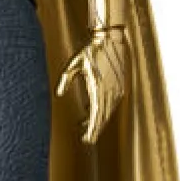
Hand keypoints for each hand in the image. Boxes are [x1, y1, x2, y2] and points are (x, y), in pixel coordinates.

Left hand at [56, 27, 128, 144]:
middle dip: (95, 130)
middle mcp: (109, 91)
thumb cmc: (90, 51)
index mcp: (98, 88)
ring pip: (108, 112)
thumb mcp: (73, 64)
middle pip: (103, 117)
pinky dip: (103, 110)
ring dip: (98, 121)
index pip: (95, 114)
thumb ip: (65, 80)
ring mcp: (116, 89)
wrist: (110, 40)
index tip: (86, 139)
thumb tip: (59, 94)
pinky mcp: (119, 86)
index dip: (91, 128)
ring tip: (86, 128)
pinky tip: (92, 112)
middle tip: (87, 140)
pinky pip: (111, 103)